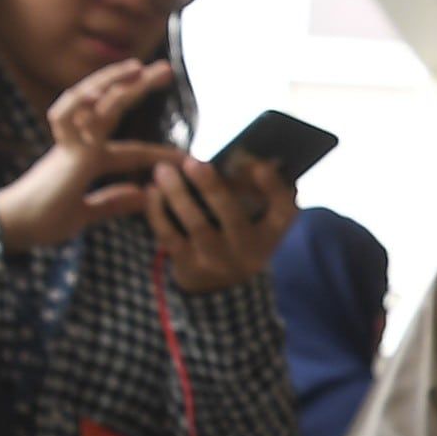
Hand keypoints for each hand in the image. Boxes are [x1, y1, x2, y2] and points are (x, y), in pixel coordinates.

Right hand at [0, 58, 186, 252]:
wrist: (14, 226)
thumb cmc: (44, 221)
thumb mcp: (87, 214)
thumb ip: (112, 202)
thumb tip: (143, 194)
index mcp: (86, 159)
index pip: (130, 151)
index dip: (158, 153)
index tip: (185, 155)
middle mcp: (79, 145)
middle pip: (110, 107)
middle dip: (136, 87)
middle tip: (165, 68)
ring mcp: (70, 145)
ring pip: (91, 104)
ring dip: (114, 82)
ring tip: (140, 66)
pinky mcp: (64, 153)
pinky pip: (70, 120)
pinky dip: (82, 103)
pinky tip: (101, 89)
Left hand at [148, 150, 295, 293]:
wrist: (218, 282)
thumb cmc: (235, 232)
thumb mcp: (254, 219)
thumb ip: (252, 189)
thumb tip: (243, 153)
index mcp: (271, 231)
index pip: (284, 209)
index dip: (274, 187)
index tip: (259, 166)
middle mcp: (250, 250)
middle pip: (231, 215)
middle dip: (210, 186)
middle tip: (191, 162)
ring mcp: (220, 261)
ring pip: (196, 224)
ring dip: (177, 193)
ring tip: (163, 170)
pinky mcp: (190, 267)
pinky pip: (170, 236)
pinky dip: (158, 211)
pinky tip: (152, 191)